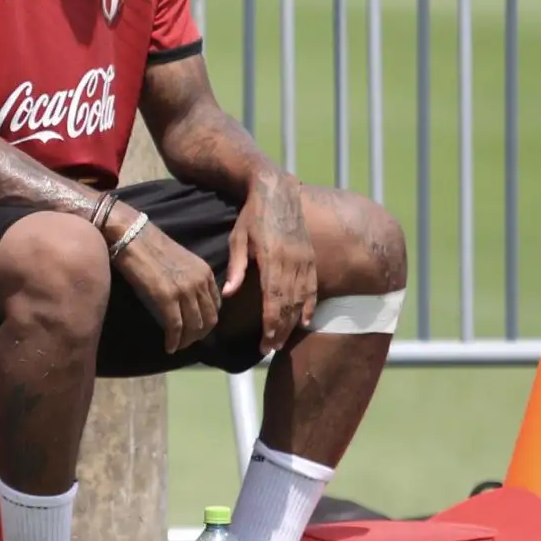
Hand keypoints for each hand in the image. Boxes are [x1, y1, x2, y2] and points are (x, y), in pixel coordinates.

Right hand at [111, 219, 222, 354]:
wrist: (131, 235)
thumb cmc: (150, 245)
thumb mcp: (180, 261)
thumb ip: (190, 278)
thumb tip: (186, 301)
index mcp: (205, 272)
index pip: (215, 305)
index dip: (207, 321)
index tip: (195, 328)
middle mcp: (200, 282)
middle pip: (208, 319)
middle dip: (199, 335)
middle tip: (187, 342)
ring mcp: (184, 290)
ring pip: (194, 326)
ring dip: (187, 341)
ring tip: (178, 346)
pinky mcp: (166, 298)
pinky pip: (176, 327)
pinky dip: (174, 341)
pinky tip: (169, 347)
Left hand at [223, 174, 318, 353]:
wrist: (278, 191)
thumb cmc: (252, 215)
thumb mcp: (238, 238)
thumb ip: (236, 267)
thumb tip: (228, 293)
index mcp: (272, 258)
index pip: (273, 299)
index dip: (270, 323)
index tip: (264, 342)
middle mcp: (292, 262)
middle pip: (288, 304)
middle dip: (279, 329)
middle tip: (269, 349)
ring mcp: (304, 260)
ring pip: (301, 299)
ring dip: (292, 323)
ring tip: (282, 341)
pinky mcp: (310, 257)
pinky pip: (312, 287)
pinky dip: (309, 306)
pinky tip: (305, 322)